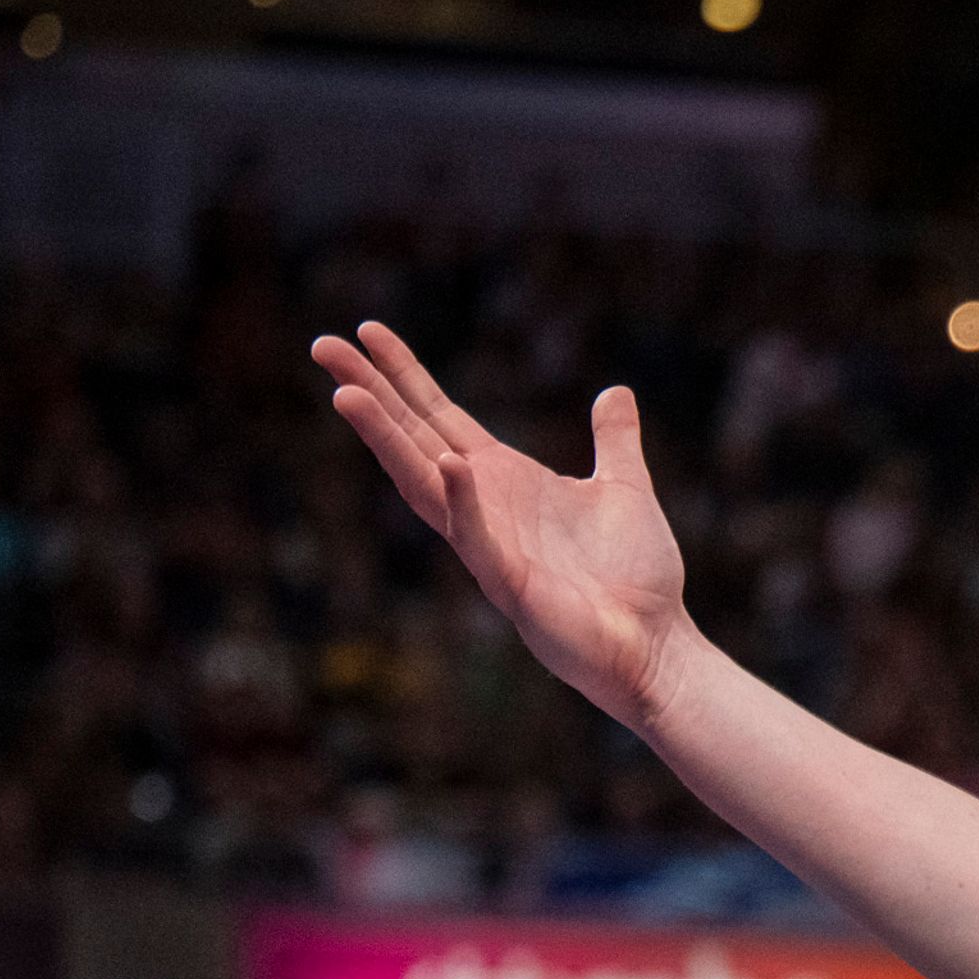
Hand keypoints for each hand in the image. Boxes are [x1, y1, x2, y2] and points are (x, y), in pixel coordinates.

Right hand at [311, 322, 695, 729]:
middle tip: (322, 344)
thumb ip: (614, 443)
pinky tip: (448, 464)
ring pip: (424, 486)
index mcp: (504, 481)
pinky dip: (463, 503)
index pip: (439, 418)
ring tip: (347, 394)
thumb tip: (615, 392)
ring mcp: (489, 549)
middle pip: (413, 441)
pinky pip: (479, 541)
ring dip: (387, 441)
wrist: (657, 648)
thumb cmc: (636, 580)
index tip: (366, 331)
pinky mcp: (512, 588)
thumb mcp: (626, 490)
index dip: (404, 376)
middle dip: (370, 393)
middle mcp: (483, 509)